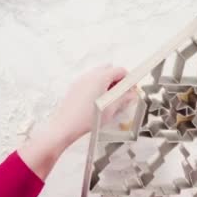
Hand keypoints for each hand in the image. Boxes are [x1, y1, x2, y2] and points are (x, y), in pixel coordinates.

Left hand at [19, 65, 133, 179]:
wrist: (65, 126)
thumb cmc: (88, 118)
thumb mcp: (111, 109)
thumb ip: (123, 98)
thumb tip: (131, 94)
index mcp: (100, 77)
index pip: (120, 70)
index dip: (128, 80)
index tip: (131, 90)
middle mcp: (90, 75)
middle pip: (109, 70)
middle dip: (118, 80)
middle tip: (121, 94)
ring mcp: (81, 80)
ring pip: (99, 75)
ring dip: (107, 83)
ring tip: (110, 100)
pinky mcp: (75, 87)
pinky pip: (90, 81)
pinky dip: (97, 86)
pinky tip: (98, 102)